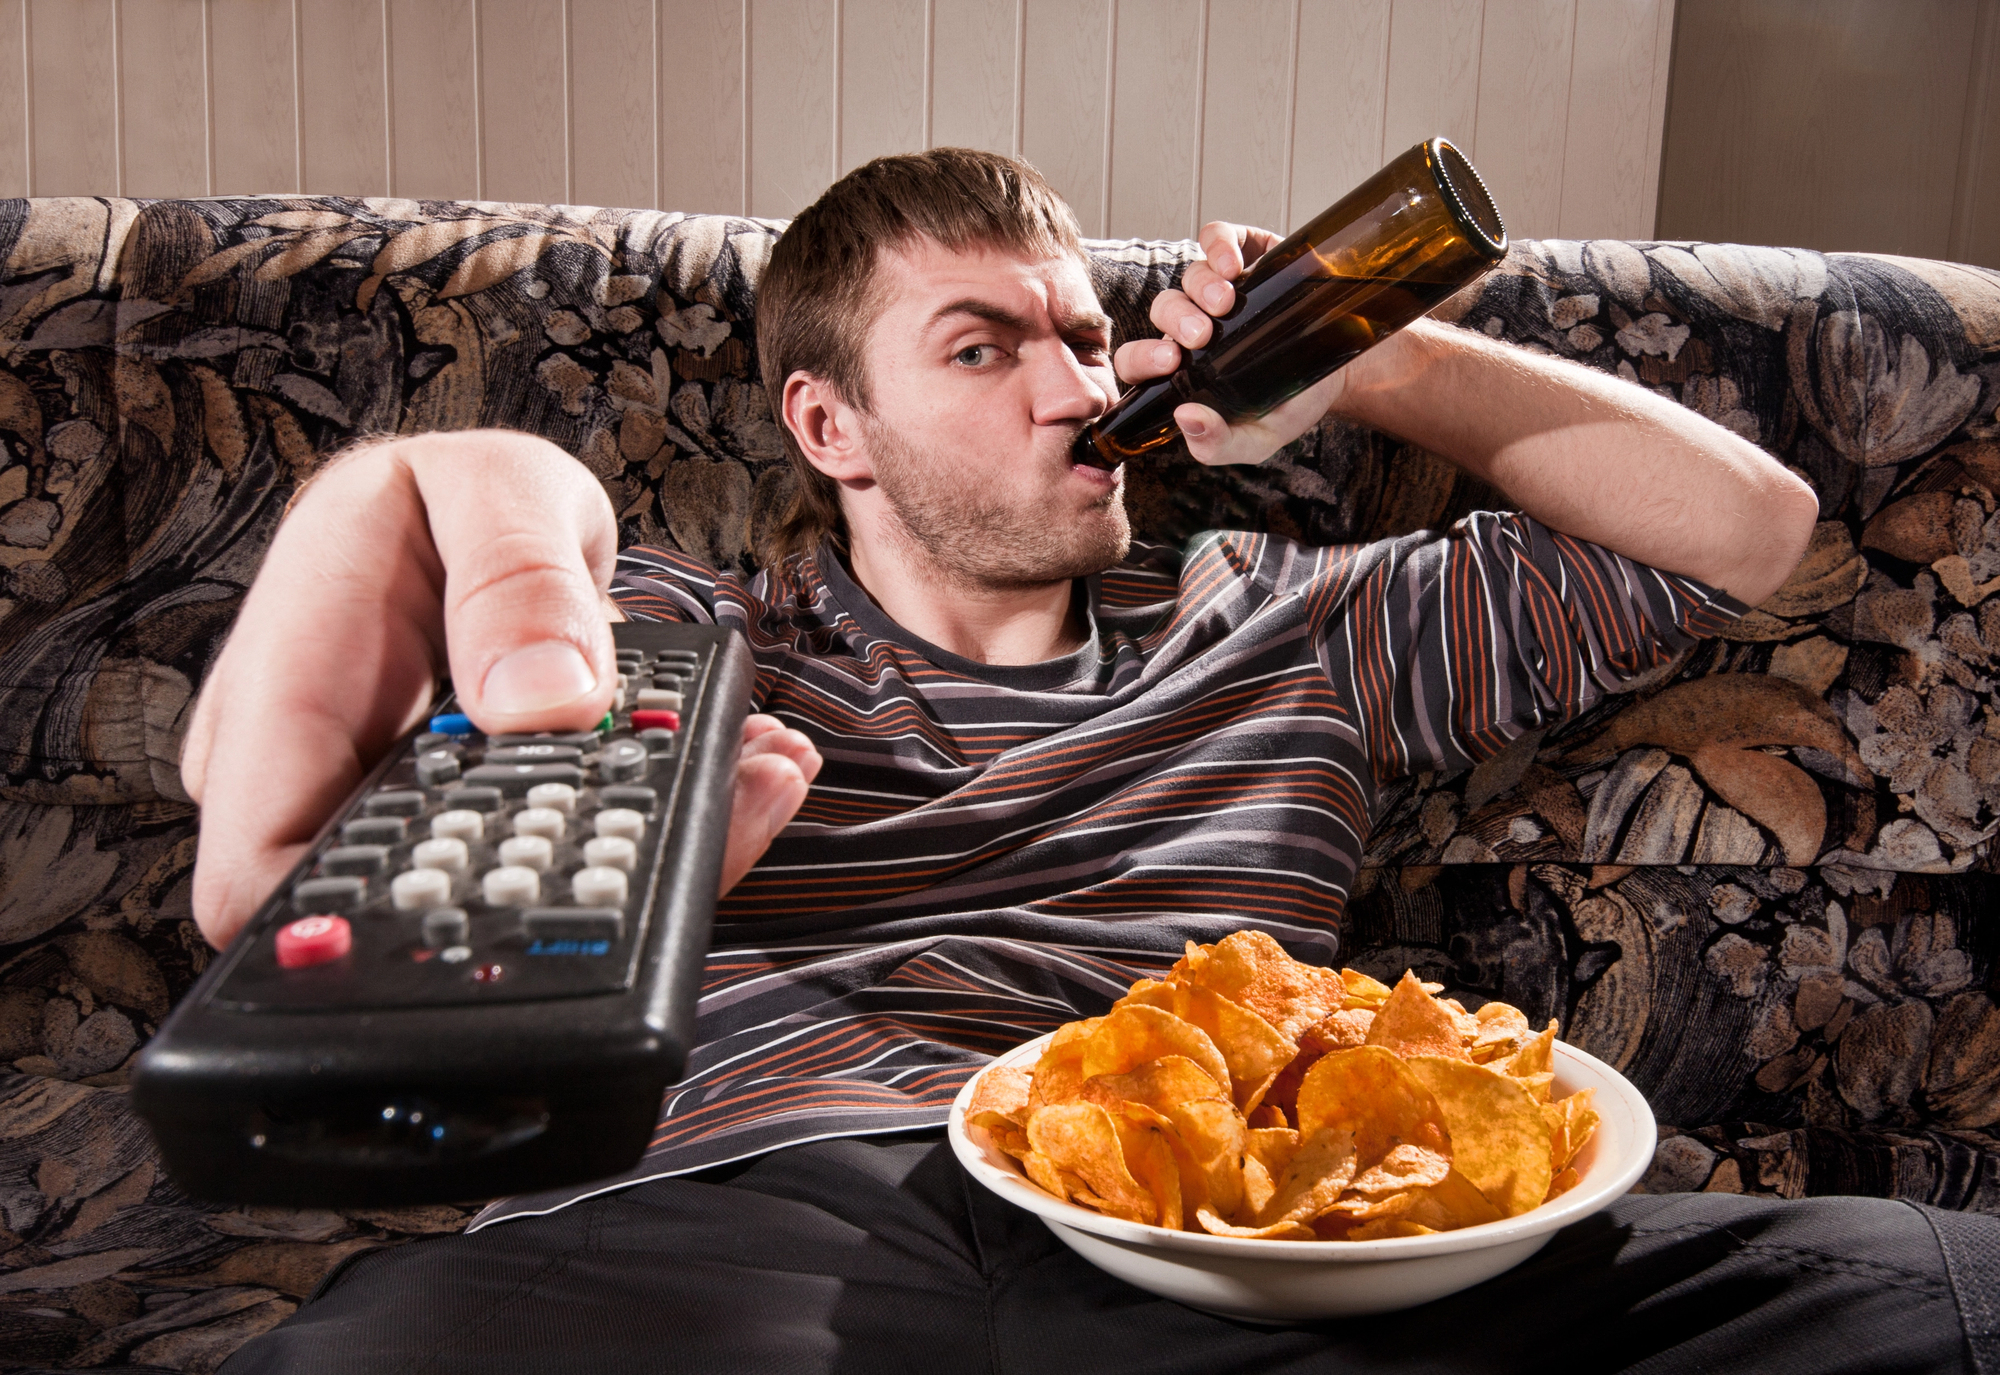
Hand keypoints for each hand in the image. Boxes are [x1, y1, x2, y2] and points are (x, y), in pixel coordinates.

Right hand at [180, 430, 818, 949]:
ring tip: (756, 775)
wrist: (479, 513)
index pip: (261, 879)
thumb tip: (545, 699)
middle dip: (578, 875)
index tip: (509, 900)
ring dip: (649, 843)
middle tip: (715, 802)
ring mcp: (413, 818)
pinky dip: (665, 817)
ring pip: (520, 884)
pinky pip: (572, 849)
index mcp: (281, 705)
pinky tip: (741, 771)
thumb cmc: (449, 495)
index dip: (359, 928)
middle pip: (418, 902)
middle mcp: (331, 786)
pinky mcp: (495, 826)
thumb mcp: (490, 490)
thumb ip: (514, 582)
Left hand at [1112, 220, 1348, 465]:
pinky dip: (1219, 243)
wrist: (1341, 370)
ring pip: (1188, 276)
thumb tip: (1185, 417)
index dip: (1143, 358)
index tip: (1172, 363)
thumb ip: (1218, 445)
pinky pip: (1216, 236)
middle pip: (1163, 311)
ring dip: (1200, 287)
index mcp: (1184, 369)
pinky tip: (1233, 264)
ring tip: (1228, 303)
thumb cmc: (1290, 405)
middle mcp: (1193, 326)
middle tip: (1202, 337)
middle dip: (1175, 321)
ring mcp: (1218, 288)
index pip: (1138, 361)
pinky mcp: (1246, 254)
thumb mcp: (1258, 440)